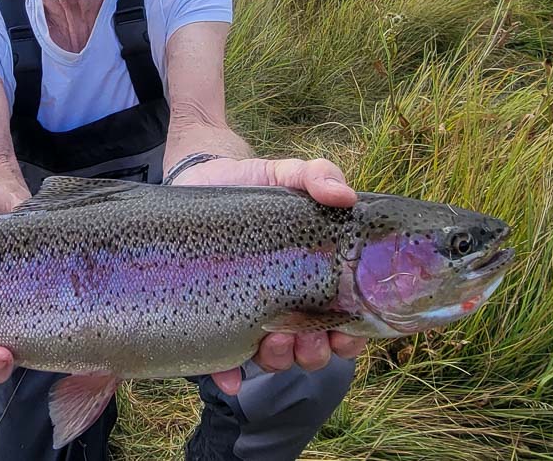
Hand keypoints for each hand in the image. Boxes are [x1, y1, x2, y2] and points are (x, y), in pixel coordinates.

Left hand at [171, 156, 368, 394]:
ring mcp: (251, 312)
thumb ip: (319, 176)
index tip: (345, 329)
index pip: (346, 320)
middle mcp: (287, 303)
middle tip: (304, 334)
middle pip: (313, 348)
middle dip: (314, 351)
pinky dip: (229, 374)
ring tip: (273, 337)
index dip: (352, 334)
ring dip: (280, 359)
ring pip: (275, 358)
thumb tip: (344, 196)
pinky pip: (222, 359)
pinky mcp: (214, 315)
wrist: (200, 178)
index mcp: (314, 279)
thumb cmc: (253, 183)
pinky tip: (231, 379)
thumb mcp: (288, 175)